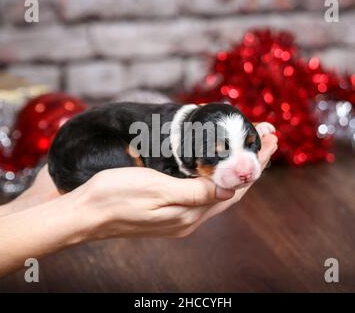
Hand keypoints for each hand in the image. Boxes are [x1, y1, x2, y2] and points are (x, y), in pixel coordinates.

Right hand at [69, 133, 277, 239]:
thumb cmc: (114, 197)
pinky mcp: (168, 212)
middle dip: (251, 163)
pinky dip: (216, 176)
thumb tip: (230, 186)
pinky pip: (202, 193)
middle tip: (266, 137)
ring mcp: (179, 217)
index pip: (234, 186)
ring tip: (248, 148)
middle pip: (231, 188)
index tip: (270, 138)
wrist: (84, 214)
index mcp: (190, 214)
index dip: (254, 163)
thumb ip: (194, 192)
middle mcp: (189, 219)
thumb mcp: (156, 189)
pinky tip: (215, 166)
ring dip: (235, 169)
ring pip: (218, 190)